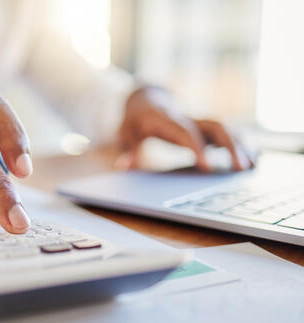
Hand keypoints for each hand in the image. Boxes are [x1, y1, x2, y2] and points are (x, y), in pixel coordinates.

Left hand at [118, 87, 254, 170]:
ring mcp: (197, 120)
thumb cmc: (134, 120)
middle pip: (214, 126)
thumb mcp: (125, 133)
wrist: (145, 100)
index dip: (198, 148)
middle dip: (229, 146)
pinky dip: (241, 143)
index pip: (186, 132)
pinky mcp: (203, 126)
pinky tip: (254, 158)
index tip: (207, 167)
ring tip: (253, 166)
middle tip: (240, 169)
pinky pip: (226, 131)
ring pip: (224, 128)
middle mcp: (187, 118)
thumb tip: (123, 167)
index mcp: (167, 120)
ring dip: (240, 145)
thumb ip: (127, 150)